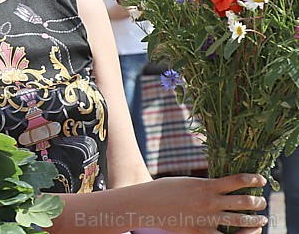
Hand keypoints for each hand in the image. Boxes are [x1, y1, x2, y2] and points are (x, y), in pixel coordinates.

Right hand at [144, 174, 266, 233]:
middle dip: (257, 202)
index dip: (253, 180)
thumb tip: (221, 186)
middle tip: (262, 202)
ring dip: (254, 220)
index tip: (261, 180)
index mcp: (205, 185)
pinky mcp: (200, 232)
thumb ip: (205, 186)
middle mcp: (209, 202)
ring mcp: (206, 218)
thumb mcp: (187, 182)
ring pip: (240, 221)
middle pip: (243, 202)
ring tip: (261, 219)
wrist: (146, 205)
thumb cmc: (164, 190)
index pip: (237, 181)